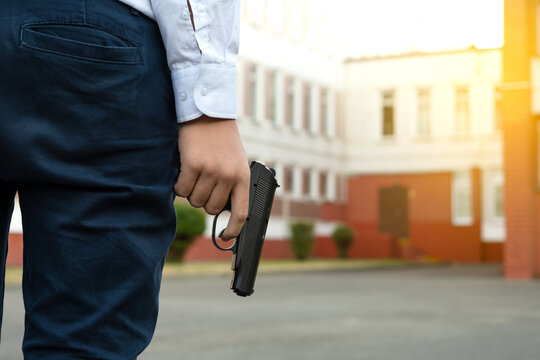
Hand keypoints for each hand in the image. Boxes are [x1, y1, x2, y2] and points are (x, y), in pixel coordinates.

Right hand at [175, 115, 249, 240]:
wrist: (208, 113)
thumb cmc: (222, 140)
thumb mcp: (236, 161)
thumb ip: (232, 183)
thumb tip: (222, 210)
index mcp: (242, 177)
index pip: (241, 212)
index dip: (234, 229)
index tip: (226, 237)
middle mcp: (228, 176)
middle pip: (211, 208)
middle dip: (204, 201)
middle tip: (203, 184)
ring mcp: (210, 171)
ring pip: (195, 200)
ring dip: (191, 192)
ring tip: (195, 174)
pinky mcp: (192, 165)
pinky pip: (182, 190)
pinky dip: (180, 184)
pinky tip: (184, 171)